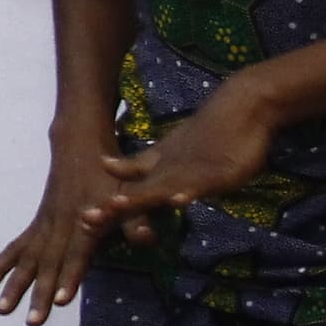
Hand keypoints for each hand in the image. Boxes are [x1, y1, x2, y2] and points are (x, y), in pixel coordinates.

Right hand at [0, 138, 127, 325]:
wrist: (80, 146)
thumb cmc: (110, 174)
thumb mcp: (129, 192)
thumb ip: (135, 219)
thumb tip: (147, 240)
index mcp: (84, 220)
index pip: (77, 253)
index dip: (70, 276)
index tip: (60, 300)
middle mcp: (59, 226)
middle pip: (47, 264)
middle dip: (39, 293)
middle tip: (32, 321)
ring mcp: (44, 226)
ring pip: (26, 259)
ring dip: (13, 285)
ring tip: (0, 309)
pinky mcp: (36, 226)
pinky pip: (14, 248)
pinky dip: (0, 266)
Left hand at [73, 84, 277, 247]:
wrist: (243, 103)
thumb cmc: (210, 131)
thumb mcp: (171, 153)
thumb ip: (140, 164)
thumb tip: (105, 165)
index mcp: (160, 167)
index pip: (129, 190)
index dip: (108, 207)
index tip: (82, 222)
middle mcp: (170, 169)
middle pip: (138, 192)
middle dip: (114, 208)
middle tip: (85, 222)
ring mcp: (193, 170)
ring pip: (163, 187)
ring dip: (141, 197)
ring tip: (117, 205)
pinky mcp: (219, 172)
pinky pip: (202, 184)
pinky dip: (189, 192)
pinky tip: (178, 202)